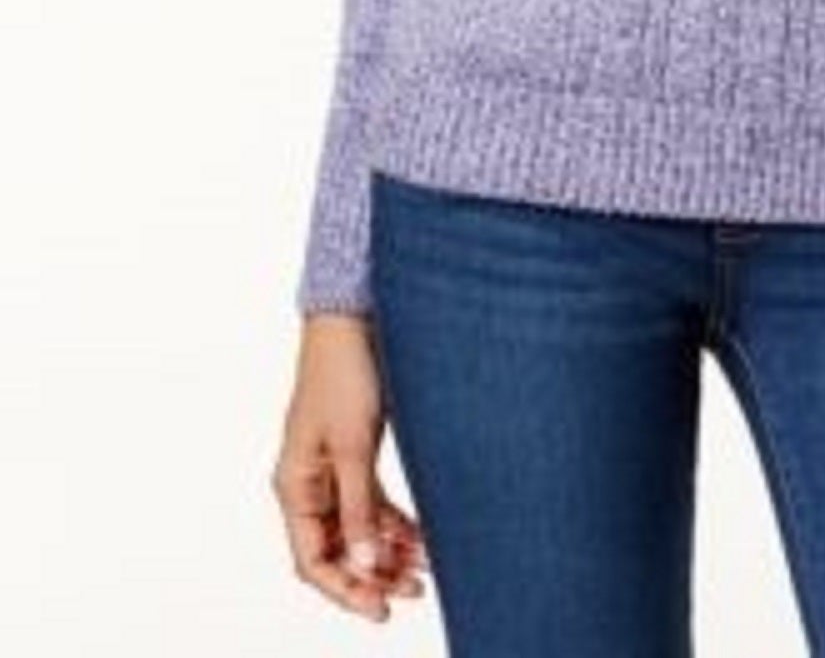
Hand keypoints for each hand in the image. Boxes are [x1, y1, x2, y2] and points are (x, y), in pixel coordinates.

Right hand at [271, 312, 429, 621]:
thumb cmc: (347, 373)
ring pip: (357, 529)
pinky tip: (422, 537)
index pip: (313, 560)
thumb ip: (359, 508)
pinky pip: (371, 503)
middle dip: (373, 576)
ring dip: (388, 551)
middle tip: (416, 591)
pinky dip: (394, 522)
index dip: (346, 590)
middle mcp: (309, 483)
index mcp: (294, 485)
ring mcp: (332, 469)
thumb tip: (366, 567)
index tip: (383, 609)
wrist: (357, 319)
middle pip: (336, 550)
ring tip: (426, 569)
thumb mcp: (354, 445)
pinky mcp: (354, 453)